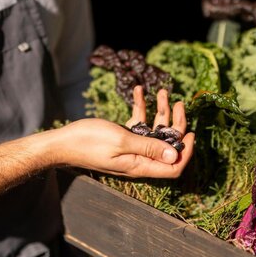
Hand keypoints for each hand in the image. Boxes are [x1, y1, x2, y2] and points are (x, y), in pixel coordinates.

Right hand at [54, 86, 194, 177]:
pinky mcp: (122, 138)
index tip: (192, 132)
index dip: (186, 152)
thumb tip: (175, 155)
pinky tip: (138, 90)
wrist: (62, 142)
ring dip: (160, 111)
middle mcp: (139, 158)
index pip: (174, 166)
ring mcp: (131, 148)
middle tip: (179, 102)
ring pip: (154, 131)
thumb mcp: (121, 141)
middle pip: (167, 145)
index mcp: (141, 165)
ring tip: (162, 91)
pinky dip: (140, 107)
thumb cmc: (89, 142)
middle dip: (176, 123)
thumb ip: (149, 147)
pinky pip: (138, 123)